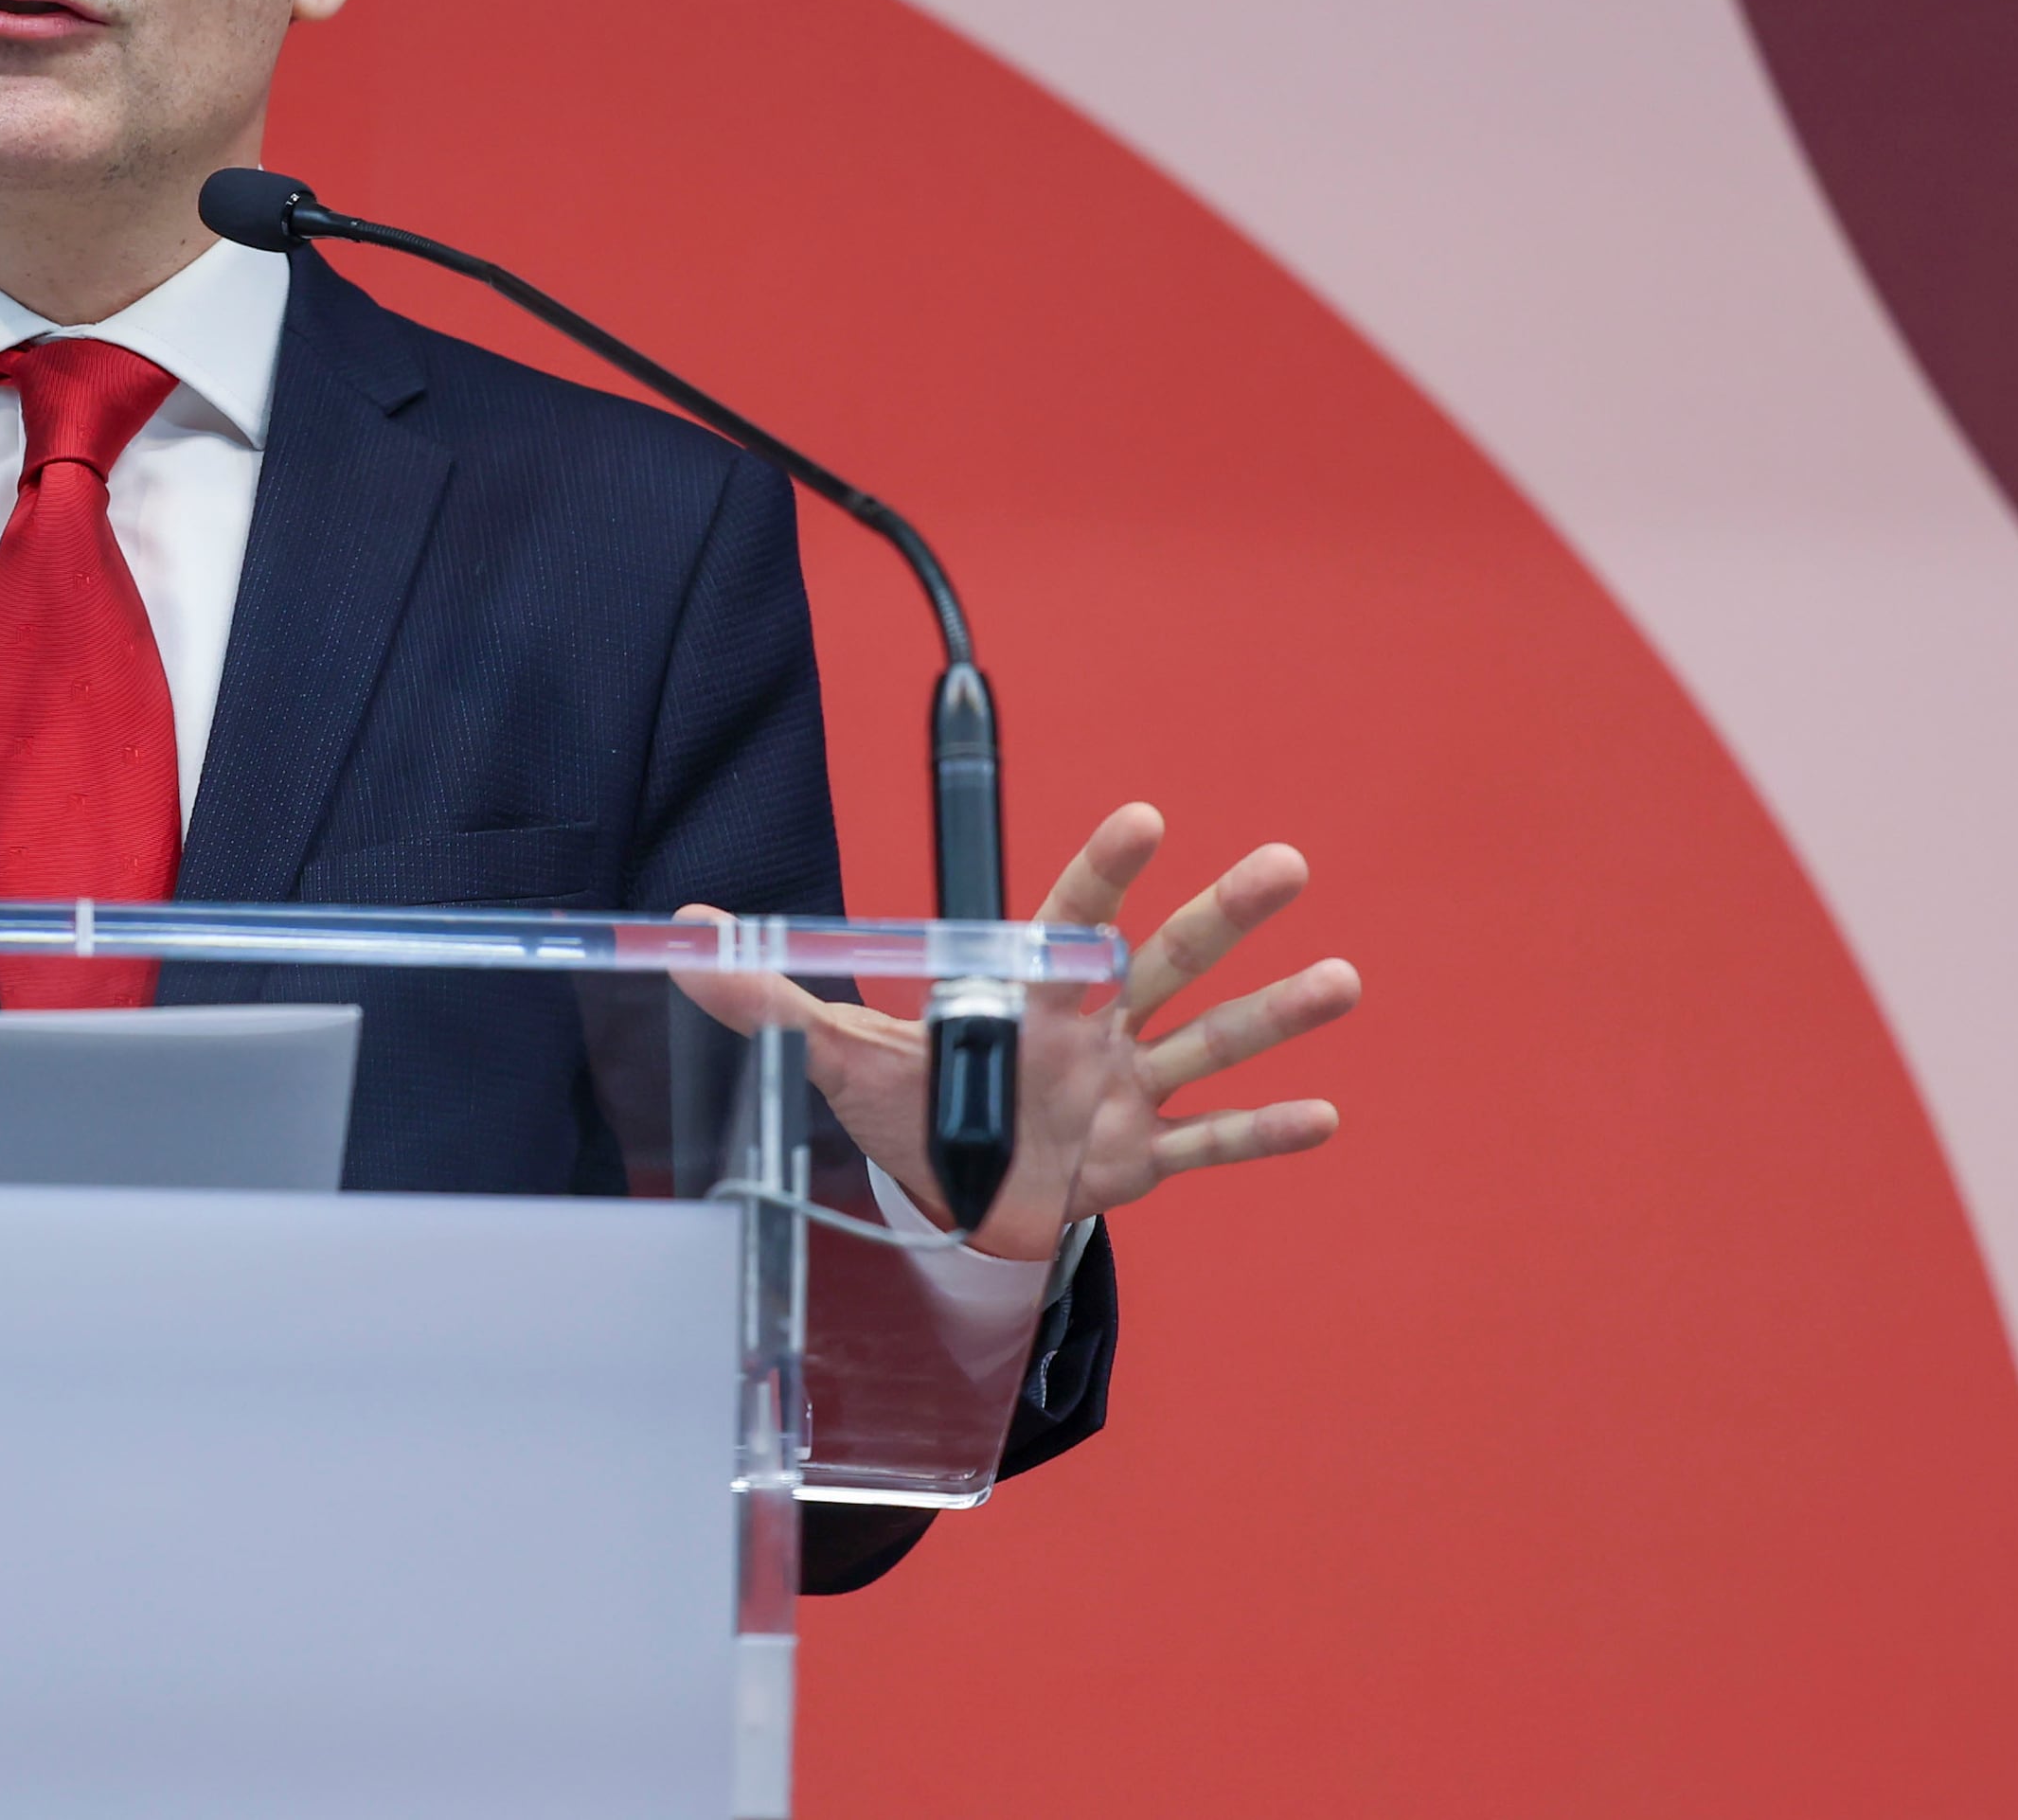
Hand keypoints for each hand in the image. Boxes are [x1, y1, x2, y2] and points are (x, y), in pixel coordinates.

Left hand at [679, 802, 1356, 1264]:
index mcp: (1026, 992)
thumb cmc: (907, 1103)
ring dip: (1275, 1016)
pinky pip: (1211, 1145)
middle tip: (1287, 861)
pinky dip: (1265, 1134)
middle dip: (1225, 914)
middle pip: (1165, 960)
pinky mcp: (1139, 1160)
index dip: (1103, 869)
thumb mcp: (830, 1050)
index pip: (1070, 915)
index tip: (1145, 818)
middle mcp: (1090, 1028)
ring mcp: (1123, 1092)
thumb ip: (763, 994)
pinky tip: (1325, 1116)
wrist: (949, 1199)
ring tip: (1341, 979)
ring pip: (1209, 1044)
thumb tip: (677, 936)